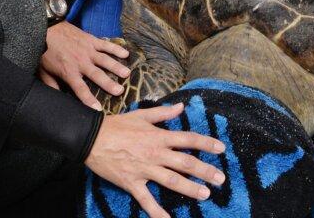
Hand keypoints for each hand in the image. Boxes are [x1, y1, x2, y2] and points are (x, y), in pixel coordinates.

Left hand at [39, 21, 130, 109]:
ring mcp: (88, 50)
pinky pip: (106, 45)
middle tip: (120, 91)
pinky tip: (126, 54)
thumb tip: (56, 99)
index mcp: (69, 71)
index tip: (99, 109)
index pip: (81, 89)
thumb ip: (51, 85)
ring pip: (105, 60)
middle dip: (109, 84)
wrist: (47, 28)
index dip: (89, 100)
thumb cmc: (45, 51)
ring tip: (127, 73)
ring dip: (116, 67)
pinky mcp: (91, 40)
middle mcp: (81, 62)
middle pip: (97, 75)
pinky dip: (116, 48)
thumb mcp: (44, 71)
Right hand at [86, 103, 226, 217]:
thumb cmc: (117, 125)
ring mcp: (144, 169)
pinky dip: (157, 212)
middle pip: (185, 163)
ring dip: (190, 188)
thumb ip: (163, 113)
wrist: (91, 139)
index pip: (188, 139)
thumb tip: (181, 107)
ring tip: (205, 194)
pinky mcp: (132, 183)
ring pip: (171, 180)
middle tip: (221, 178)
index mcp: (158, 136)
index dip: (206, 143)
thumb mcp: (141, 115)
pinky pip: (146, 200)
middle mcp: (155, 153)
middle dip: (205, 170)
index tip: (221, 149)